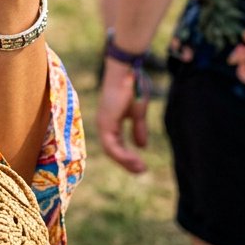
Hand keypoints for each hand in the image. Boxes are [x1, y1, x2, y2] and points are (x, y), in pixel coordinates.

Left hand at [97, 58, 149, 173]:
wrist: (127, 73)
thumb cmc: (132, 88)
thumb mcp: (138, 113)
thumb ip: (138, 129)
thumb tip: (141, 147)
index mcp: (110, 121)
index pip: (115, 145)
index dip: (127, 156)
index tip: (140, 165)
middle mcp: (103, 124)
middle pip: (112, 150)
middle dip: (127, 162)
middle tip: (142, 170)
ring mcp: (103, 123)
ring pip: (111, 151)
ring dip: (126, 162)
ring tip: (141, 168)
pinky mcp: (106, 122)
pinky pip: (112, 145)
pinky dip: (123, 155)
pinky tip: (135, 160)